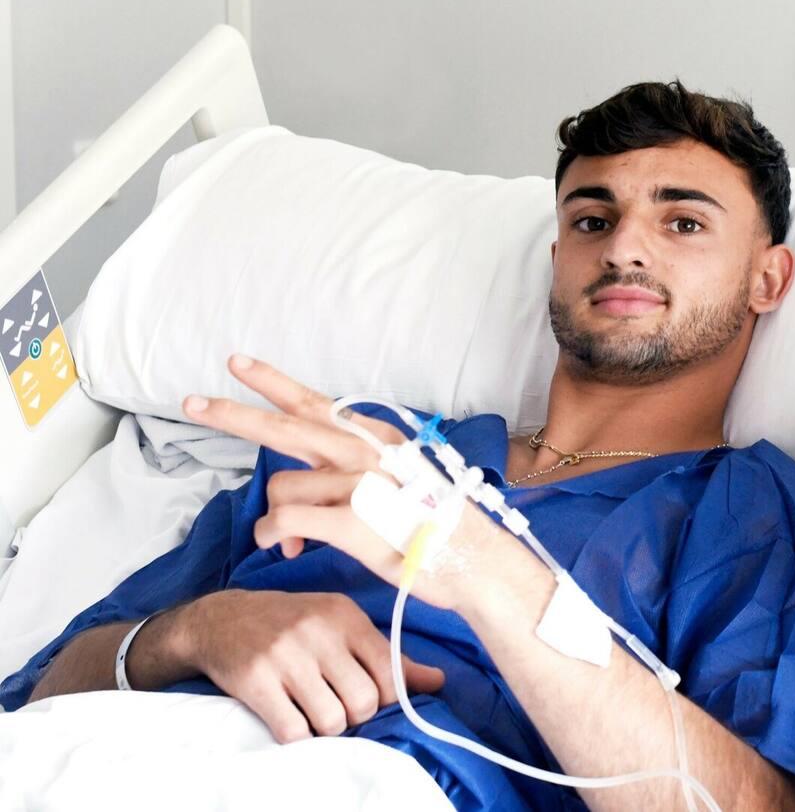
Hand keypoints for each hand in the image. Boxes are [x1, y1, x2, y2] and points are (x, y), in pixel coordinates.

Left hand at [181, 354, 514, 610]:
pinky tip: (289, 550)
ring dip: (276, 520)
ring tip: (294, 542)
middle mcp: (362, 450)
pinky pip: (284, 522)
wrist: (473, 561)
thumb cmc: (436, 525)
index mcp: (374, 436)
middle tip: (191, 403)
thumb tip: (310, 481)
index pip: (312, 401)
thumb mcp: (401, 477)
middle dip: (230, 414)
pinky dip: (276, 539)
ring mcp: (355, 482)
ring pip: (280, 489)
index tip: (237, 363)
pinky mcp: (348, 519)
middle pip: (281, 426)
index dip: (271, 382)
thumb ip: (352, 469)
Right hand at [187, 588, 444, 742]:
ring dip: (326, 729)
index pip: (389, 670)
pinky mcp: (255, 680)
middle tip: (338, 708)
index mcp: (345, 616)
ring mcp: (286, 655)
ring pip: (331, 720)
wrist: (221, 618)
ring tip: (314, 713)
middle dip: (355, 716)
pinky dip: (297, 736)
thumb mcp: (342, 627)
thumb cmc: (294, 625)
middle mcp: (319, 631)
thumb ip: (389, 657)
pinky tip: (290, 719)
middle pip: (363, 701)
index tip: (370, 699)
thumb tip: (438, 682)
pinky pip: (293, 730)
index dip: (386, 697)